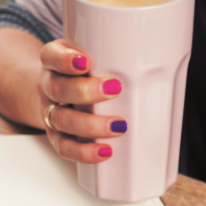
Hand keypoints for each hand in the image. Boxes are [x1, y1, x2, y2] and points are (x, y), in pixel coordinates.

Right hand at [38, 39, 126, 162]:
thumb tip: (155, 53)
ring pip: (63, 120)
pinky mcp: (57, 136)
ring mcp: (51, 112)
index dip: (65, 60)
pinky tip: (104, 151)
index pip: (51, 56)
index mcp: (54, 62)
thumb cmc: (82, 73)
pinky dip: (84, 152)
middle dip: (86, 91)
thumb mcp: (91, 54)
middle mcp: (49, 86)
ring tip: (117, 126)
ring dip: (90, 125)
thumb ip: (111, 54)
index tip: (85, 62)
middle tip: (113, 90)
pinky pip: (65, 147)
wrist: (56, 91)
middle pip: (59, 89)